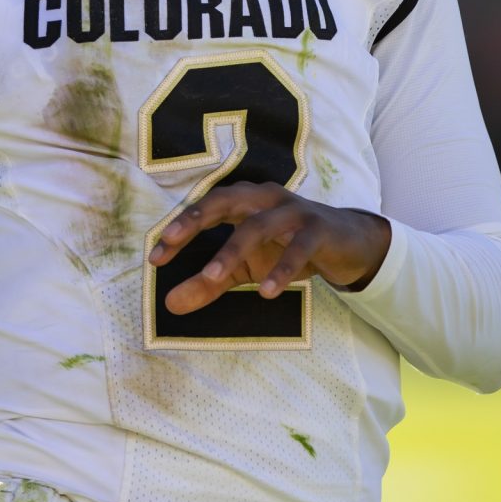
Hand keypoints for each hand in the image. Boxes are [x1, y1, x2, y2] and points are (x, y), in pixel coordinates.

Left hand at [148, 183, 391, 314]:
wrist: (346, 243)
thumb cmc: (287, 247)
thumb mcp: (246, 268)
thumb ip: (209, 284)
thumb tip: (170, 304)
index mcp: (243, 201)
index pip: (204, 208)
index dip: (178, 228)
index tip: (154, 257)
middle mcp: (264, 197)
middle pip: (225, 200)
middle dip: (195, 220)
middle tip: (169, 243)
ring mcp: (293, 210)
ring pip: (258, 225)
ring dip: (233, 250)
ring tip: (212, 277)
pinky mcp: (318, 229)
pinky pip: (298, 246)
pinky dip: (282, 267)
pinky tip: (267, 291)